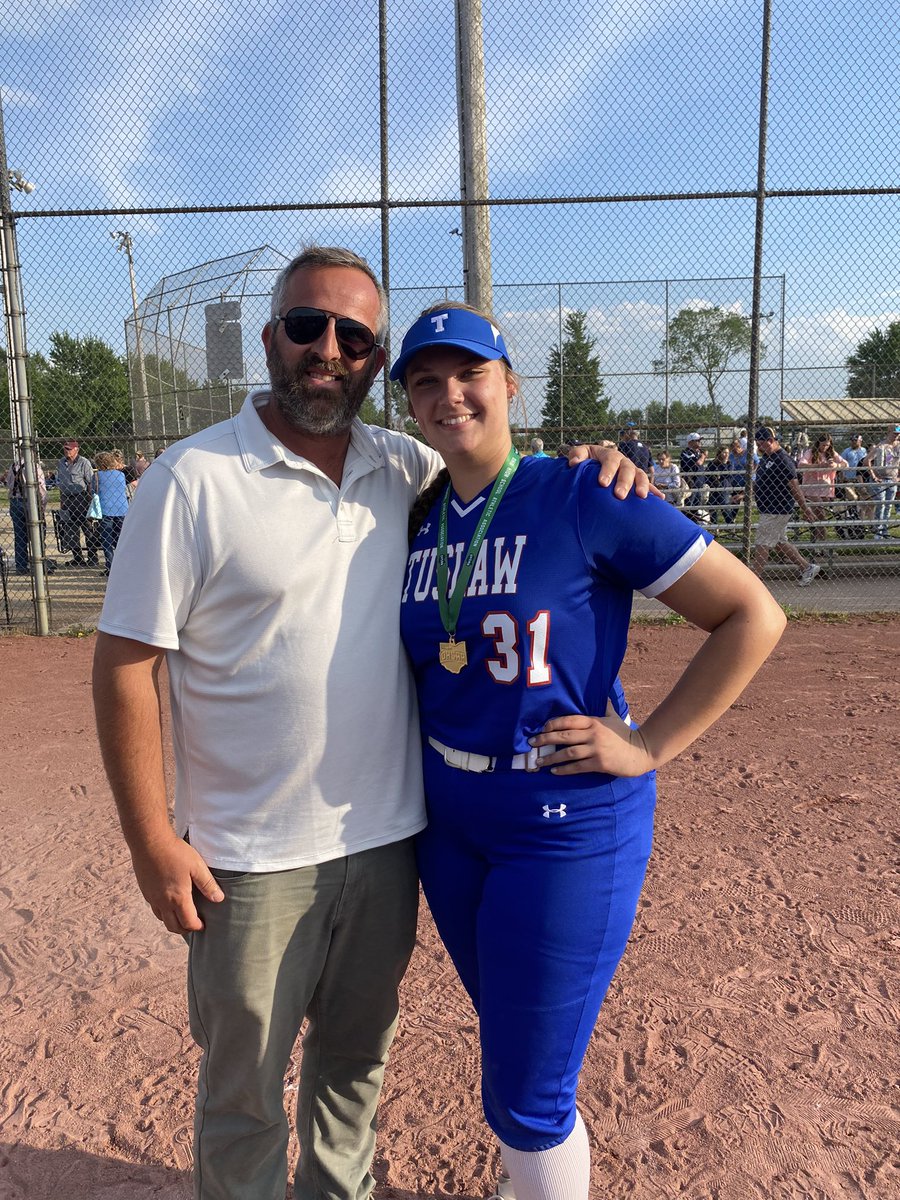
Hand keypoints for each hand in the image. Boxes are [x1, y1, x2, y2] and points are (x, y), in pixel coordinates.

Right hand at [130, 834, 224, 933]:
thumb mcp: (196, 866)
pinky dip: (163, 912)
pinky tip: (169, 902)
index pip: (188, 923)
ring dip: (173, 921)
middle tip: (193, 924)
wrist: (149, 841)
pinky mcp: (145, 891)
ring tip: (182, 915)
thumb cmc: (174, 852)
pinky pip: (155, 908)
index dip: (197, 927)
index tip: (203, 925)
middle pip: (173, 926)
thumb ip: (208, 884)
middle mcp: (162, 902)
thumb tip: (219, 899)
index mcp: (178, 898)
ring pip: (162, 919)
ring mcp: (151, 898)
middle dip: (185, 929)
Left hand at [529, 710, 655, 776]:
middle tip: (532, 743)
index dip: (553, 724)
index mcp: (594, 721)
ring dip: (551, 757)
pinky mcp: (599, 763)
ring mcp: (596, 749)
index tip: (541, 728)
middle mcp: (593, 734)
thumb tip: (602, 691)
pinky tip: (554, 771)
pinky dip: (564, 769)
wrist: (640, 752)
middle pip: (564, 736)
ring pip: (568, 753)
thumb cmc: (625, 734)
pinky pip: (577, 767)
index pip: (569, 720)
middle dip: (545, 739)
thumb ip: (605, 706)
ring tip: (539, 761)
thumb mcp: (614, 716)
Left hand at [566, 445, 662, 498]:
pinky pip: (648, 485)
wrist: (594, 465)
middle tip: (619, 495)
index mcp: (609, 455)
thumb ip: (576, 455)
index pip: (610, 460)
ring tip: (641, 496)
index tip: (602, 483)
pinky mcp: (637, 481)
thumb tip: (574, 463)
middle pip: (627, 469)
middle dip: (624, 482)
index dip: (608, 471)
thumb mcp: (580, 454)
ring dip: (642, 485)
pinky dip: (654, 491)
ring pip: (640, 475)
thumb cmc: (586, 461)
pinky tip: (660, 499)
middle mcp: (623, 462)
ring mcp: (632, 471)